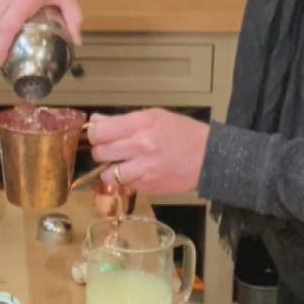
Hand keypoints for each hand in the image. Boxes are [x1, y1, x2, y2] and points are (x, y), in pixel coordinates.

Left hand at [87, 109, 209, 193]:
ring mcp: (144, 170)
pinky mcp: (148, 187)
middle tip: (109, 149)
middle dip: (100, 150)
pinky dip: (124, 180)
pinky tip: (133, 172)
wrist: (209, 158)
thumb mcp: (154, 116)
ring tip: (118, 164)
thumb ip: (122, 120)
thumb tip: (96, 120)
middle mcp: (140, 147)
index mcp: (141, 125)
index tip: (97, 134)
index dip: (94, 133)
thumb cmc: (182, 132)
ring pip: (107, 174)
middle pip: (100, 152)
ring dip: (109, 169)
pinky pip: (124, 185)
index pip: (101, 131)